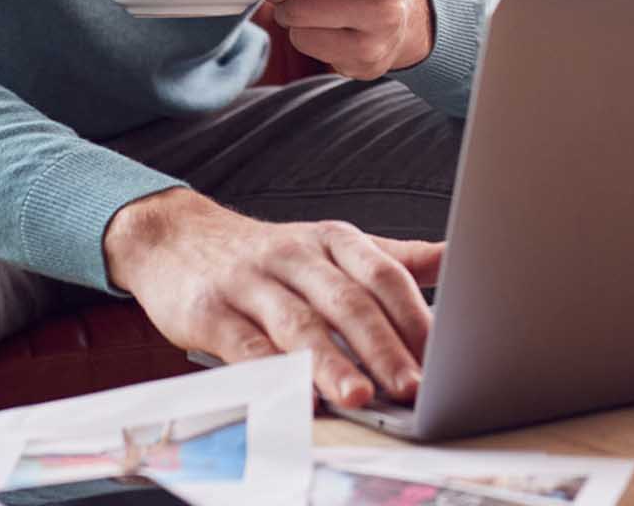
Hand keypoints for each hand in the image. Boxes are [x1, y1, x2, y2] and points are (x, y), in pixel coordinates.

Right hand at [103, 187, 442, 407]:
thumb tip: (458, 257)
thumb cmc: (268, 255)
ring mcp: (251, 282)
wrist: (175, 238)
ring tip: (361, 396)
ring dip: (332, 363)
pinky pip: (246, 345)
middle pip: (349, 302)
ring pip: (300, 324)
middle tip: (413, 385)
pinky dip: (272, 372)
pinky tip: (295, 396)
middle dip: (384, 347)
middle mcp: (296, 256)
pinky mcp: (210, 311)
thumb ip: (392, 259)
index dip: (415, 316)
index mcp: (334, 241)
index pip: (384, 275)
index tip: (446, 356)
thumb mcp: (332, 246)